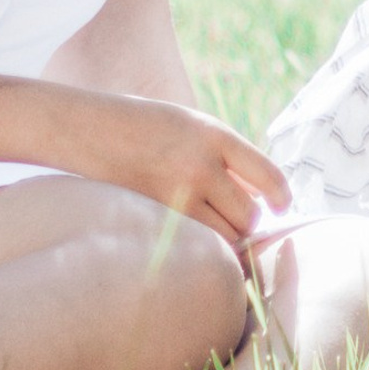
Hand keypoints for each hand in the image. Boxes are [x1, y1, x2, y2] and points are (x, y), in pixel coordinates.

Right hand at [68, 93, 289, 249]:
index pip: (267, 175)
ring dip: (223, 236)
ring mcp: (176, 194)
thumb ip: (225, 156)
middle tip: (234, 216)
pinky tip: (189, 232)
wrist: (86, 127)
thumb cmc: (144, 125)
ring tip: (209, 222)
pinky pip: (193, 244)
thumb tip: (260, 196)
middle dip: (247, 221)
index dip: (281, 197)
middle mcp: (200, 165)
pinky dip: (198, 244)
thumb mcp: (192, 124)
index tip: (282, 206)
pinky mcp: (155, 217)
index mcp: (214, 135)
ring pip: (223, 237)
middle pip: (248, 215)